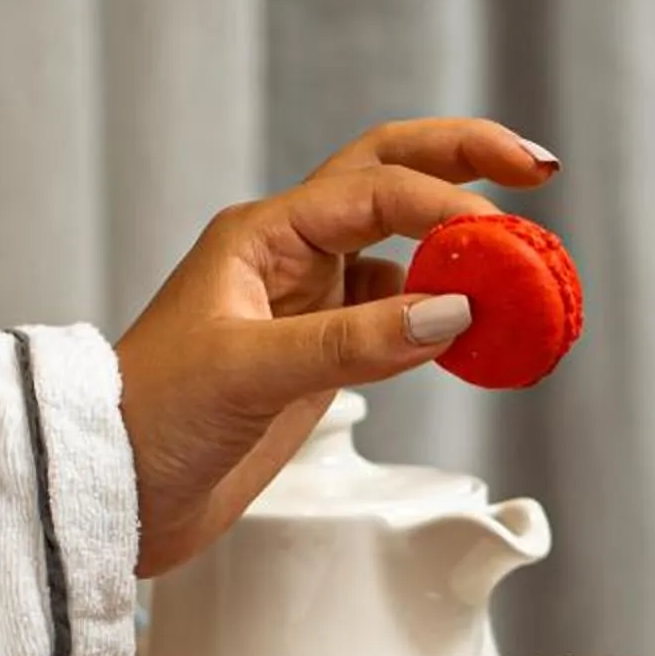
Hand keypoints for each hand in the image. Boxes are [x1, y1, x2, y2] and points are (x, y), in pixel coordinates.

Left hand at [114, 117, 558, 574]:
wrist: (114, 492)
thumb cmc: (151, 421)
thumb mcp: (251, 374)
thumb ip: (353, 343)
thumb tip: (453, 312)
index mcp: (263, 235)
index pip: (373, 190)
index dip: (443, 206)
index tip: (500, 242)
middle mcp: (290, 257)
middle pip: (391, 178)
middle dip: (465, 163)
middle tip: (540, 168)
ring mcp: (309, 306)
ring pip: (403, 254)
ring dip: (463, 253)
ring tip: (526, 270)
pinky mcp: (321, 358)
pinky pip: (399, 322)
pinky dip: (444, 322)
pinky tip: (477, 335)